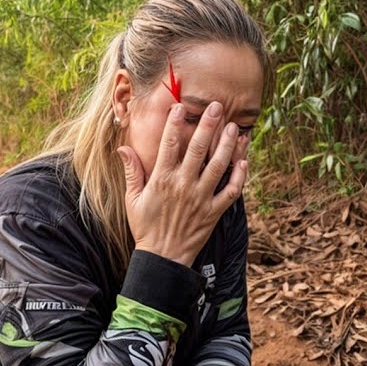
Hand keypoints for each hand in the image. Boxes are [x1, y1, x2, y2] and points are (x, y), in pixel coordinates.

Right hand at [118, 102, 248, 265]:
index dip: (175, 123)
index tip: (181, 107)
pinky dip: (239, 176)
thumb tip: (123, 148)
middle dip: (209, 125)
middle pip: (198, 149)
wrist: (162, 258)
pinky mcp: (214, 212)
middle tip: (218, 107)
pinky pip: (231, 191)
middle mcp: (183, 185)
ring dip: (228, 145)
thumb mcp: (132, 199)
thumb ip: (132, 171)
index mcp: (162, 179)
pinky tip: (243, 161)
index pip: (169, 144)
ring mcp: (201, 198)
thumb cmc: (145, 227)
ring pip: (219, 166)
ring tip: (235, 128)